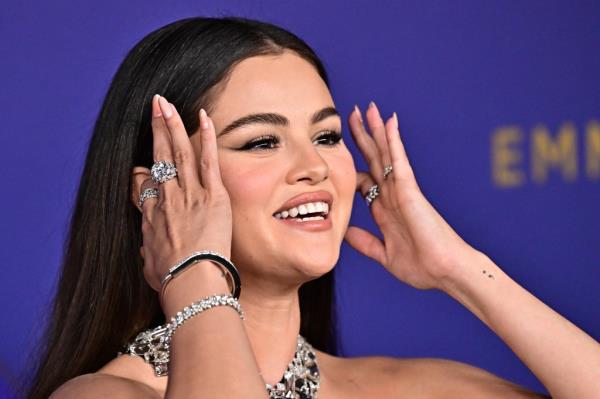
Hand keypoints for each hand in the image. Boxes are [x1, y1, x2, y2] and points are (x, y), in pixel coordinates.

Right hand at [137, 95, 232, 291]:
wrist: (190, 282)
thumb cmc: (172, 280)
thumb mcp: (151, 266)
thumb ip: (150, 253)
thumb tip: (149, 254)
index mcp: (151, 216)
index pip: (144, 184)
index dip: (146, 173)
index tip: (148, 168)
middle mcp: (166, 198)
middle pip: (158, 156)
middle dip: (155, 128)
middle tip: (154, 107)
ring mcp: (189, 193)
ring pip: (178, 151)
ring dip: (172, 124)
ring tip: (166, 103)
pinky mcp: (212, 195)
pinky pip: (208, 159)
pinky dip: (206, 136)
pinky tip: (203, 115)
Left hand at [344, 102, 479, 289]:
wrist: (444, 272)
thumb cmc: (422, 267)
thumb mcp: (384, 254)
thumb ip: (365, 242)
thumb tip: (346, 233)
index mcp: (386, 210)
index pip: (365, 180)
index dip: (352, 166)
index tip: (338, 153)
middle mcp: (393, 195)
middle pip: (374, 160)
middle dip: (362, 138)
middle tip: (352, 115)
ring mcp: (402, 190)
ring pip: (386, 153)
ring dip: (376, 130)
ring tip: (368, 108)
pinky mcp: (410, 190)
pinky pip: (399, 160)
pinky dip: (393, 140)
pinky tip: (388, 122)